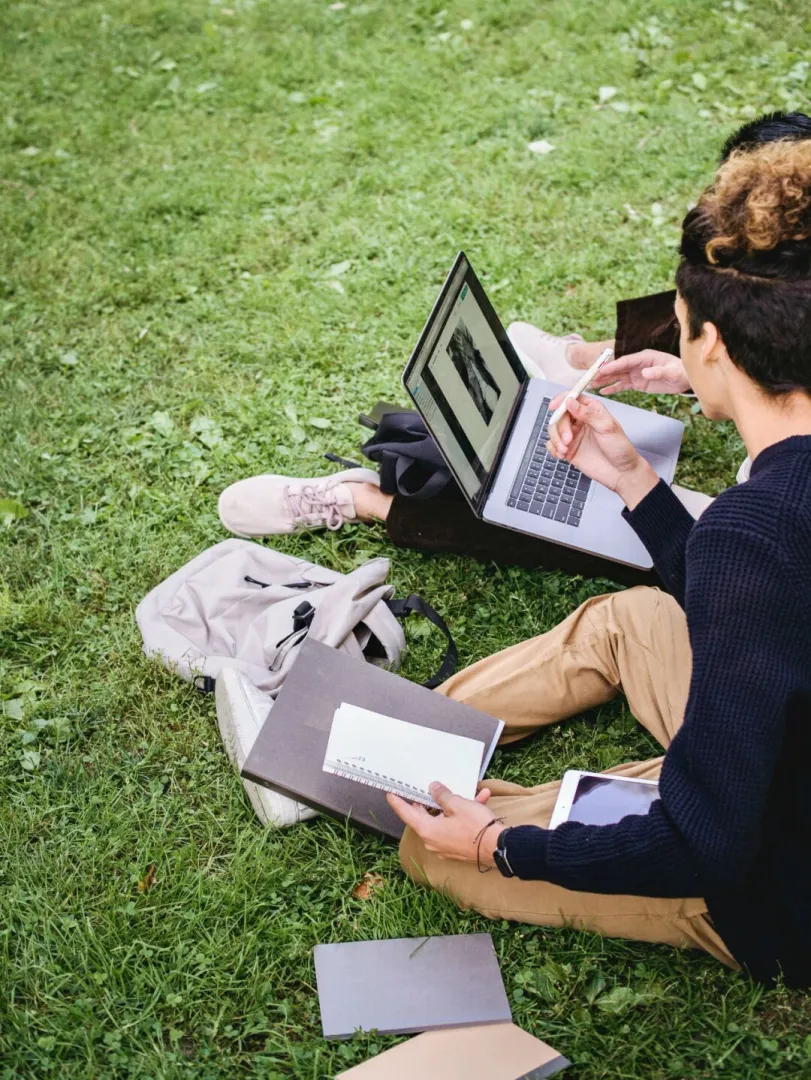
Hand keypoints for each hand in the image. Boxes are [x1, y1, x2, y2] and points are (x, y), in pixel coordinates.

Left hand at [386, 782, 498, 864]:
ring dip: (453, 805)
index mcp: (428, 830)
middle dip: (426, 802)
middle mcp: (433, 841)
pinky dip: (464, 815)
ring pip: (444, 820)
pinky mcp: (458, 848)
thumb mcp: (457, 804)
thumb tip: (433, 788)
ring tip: (464, 791)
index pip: (407, 813)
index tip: (390, 794)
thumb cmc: (475, 826)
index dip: (397, 802)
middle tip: (421, 790)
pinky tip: (479, 800)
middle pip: (424, 817)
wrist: (499, 847)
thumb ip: (442, 795)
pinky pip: (456, 827)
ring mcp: (445, 846)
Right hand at [547, 394, 658, 508]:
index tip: (554, 407)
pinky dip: (553, 449)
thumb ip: (587, 414)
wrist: (621, 473)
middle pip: (560, 416)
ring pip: (553, 430)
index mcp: (591, 410)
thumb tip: (570, 402)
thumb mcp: (607, 427)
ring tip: (565, 450)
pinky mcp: (569, 449)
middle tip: (568, 440)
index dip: (561, 400)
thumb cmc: (620, 448)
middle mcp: (581, 421)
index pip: (572, 399)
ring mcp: (573, 435)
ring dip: (555, 439)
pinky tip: (562, 455)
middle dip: (560, 428)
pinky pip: (552, 445)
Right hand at [591, 350, 690, 395]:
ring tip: (591, 385)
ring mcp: (636, 373)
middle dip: (603, 373)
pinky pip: (622, 385)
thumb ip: (658, 372)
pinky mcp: (637, 383)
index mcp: (644, 357)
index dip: (612, 366)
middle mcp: (637, 364)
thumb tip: (645, 373)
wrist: (685, 379)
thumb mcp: (672, 372)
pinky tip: (603, 391)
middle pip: (617, 368)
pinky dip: (613, 388)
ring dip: (604, 381)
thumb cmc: (680, 372)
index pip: (624, 361)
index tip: (600, 370)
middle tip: (590, 379)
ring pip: (617, 377)